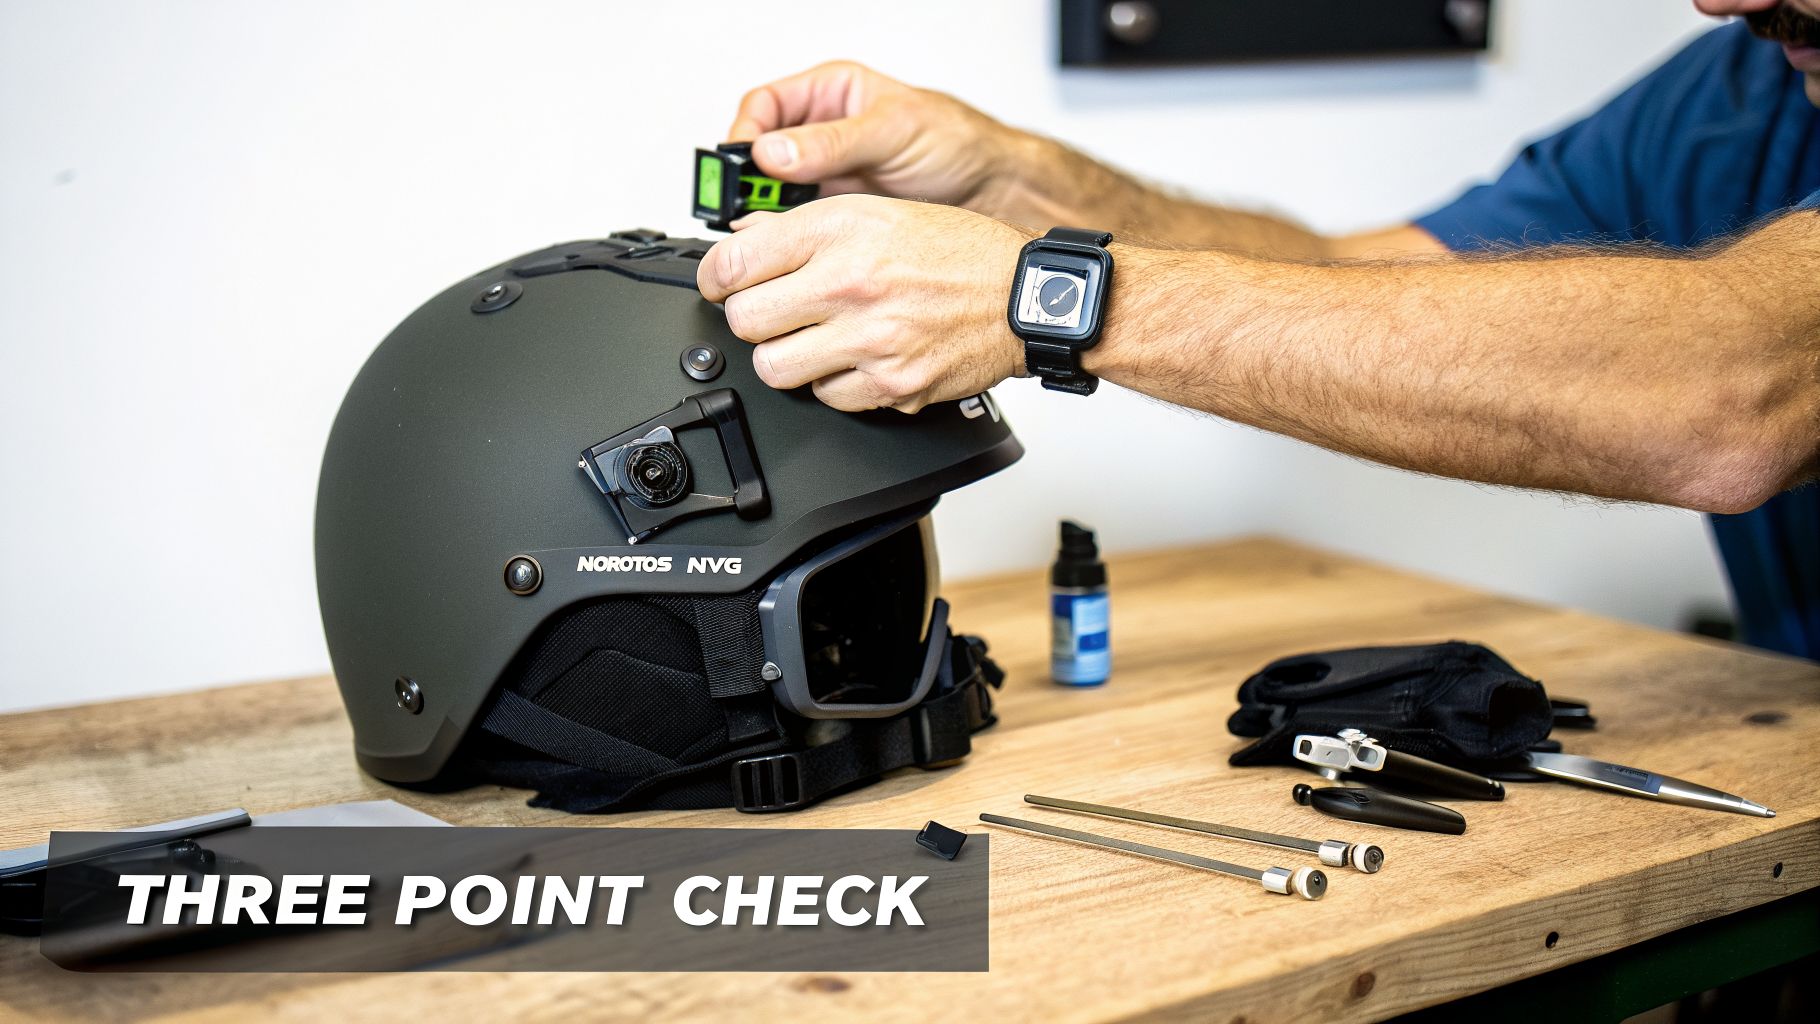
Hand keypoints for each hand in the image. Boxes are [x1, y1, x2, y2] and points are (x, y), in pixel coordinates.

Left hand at [697, 195, 1032, 413]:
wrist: (1023, 297)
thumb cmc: (959, 251)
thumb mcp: (877, 211)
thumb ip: (802, 225)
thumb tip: (744, 238)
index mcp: (841, 230)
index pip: (735, 262)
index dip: (715, 277)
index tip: (721, 283)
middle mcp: (852, 283)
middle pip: (746, 320)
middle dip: (752, 318)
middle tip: (774, 312)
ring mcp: (871, 339)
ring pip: (774, 368)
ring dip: (786, 357)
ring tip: (812, 340)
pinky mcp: (892, 386)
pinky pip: (826, 398)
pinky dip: (833, 384)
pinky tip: (855, 359)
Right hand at [727, 61, 1025, 216]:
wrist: (991, 188)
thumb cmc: (953, 142)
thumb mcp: (892, 131)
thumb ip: (833, 142)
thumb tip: (774, 152)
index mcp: (829, 95)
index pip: (764, 107)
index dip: (746, 134)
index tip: (747, 163)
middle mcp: (820, 134)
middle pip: (759, 154)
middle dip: (751, 182)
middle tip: (748, 207)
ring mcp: (826, 176)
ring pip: (773, 195)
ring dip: (767, 214)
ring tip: (768, 232)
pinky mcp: (836, 215)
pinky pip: (797, 226)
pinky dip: (789, 238)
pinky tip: (792, 248)